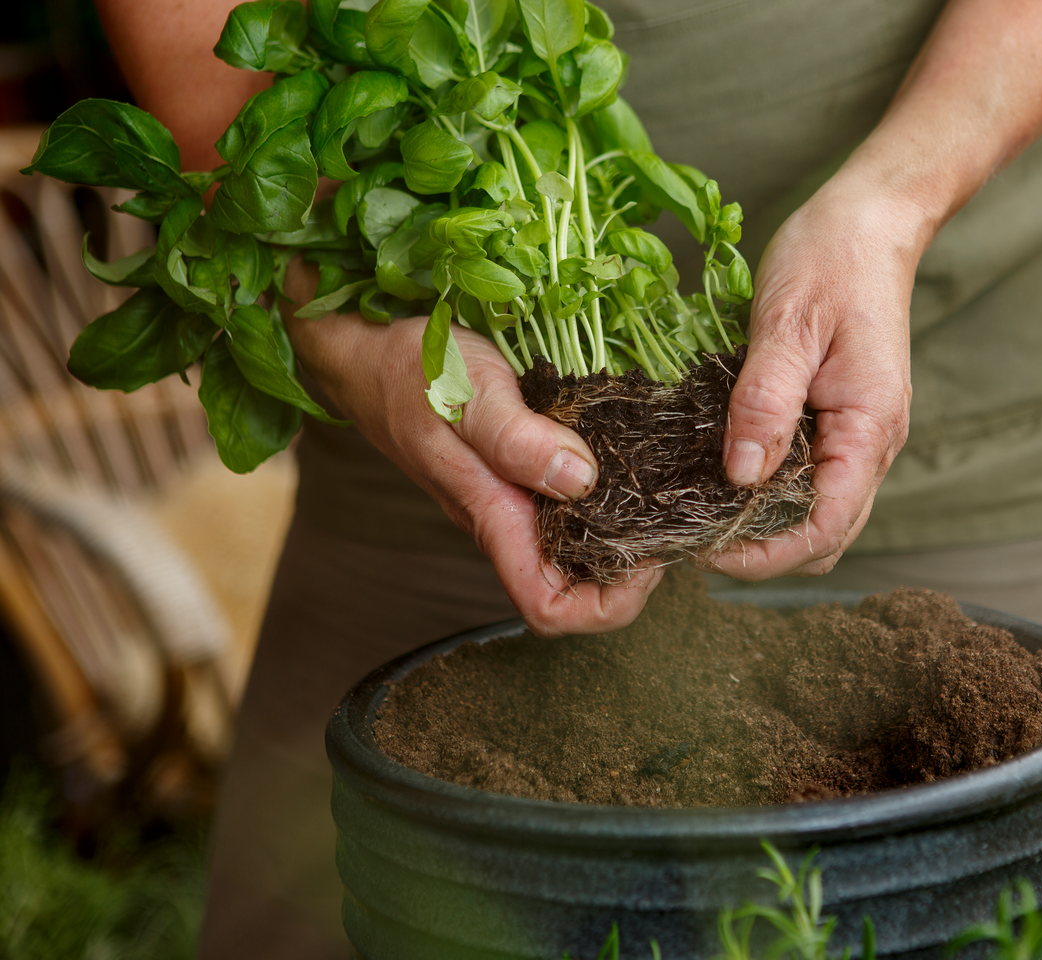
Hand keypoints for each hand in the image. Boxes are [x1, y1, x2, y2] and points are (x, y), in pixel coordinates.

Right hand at [285, 266, 662, 637]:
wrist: (368, 343)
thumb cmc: (409, 367)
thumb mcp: (467, 393)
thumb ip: (517, 440)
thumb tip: (581, 480)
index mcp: (495, 519)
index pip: (551, 610)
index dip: (608, 604)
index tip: (648, 555)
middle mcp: (511, 519)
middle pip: (580, 585)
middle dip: (635, 567)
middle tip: (674, 513)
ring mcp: (519, 495)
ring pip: (583, 544)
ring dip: (630, 528)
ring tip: (667, 486)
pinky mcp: (527, 465)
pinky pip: (578, 500)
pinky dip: (615, 489)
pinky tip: (638, 455)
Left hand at [705, 178, 918, 578]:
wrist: (869, 219)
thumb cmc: (832, 259)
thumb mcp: (787, 324)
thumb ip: (765, 403)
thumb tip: (741, 477)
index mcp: (869, 429)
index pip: (825, 527)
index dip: (765, 553)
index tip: (705, 549)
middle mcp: (871, 444)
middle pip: (824, 535)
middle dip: (762, 550)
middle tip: (692, 537)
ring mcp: (857, 434)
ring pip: (816, 511)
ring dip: (764, 525)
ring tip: (701, 512)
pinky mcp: (838, 419)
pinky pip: (808, 477)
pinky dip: (769, 490)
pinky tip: (722, 473)